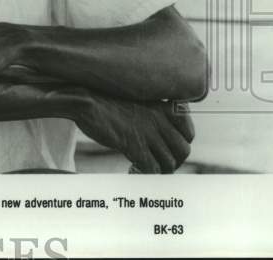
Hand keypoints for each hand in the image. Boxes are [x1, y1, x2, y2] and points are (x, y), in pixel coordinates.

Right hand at [75, 94, 193, 172]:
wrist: (84, 100)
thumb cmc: (103, 99)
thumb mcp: (134, 99)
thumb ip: (148, 112)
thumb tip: (153, 129)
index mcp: (161, 106)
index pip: (188, 131)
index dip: (180, 144)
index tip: (168, 149)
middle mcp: (159, 120)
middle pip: (183, 150)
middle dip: (173, 161)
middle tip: (158, 163)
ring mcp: (148, 133)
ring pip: (170, 162)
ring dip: (159, 170)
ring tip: (143, 168)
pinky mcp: (135, 146)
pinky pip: (152, 169)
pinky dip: (144, 174)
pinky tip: (132, 170)